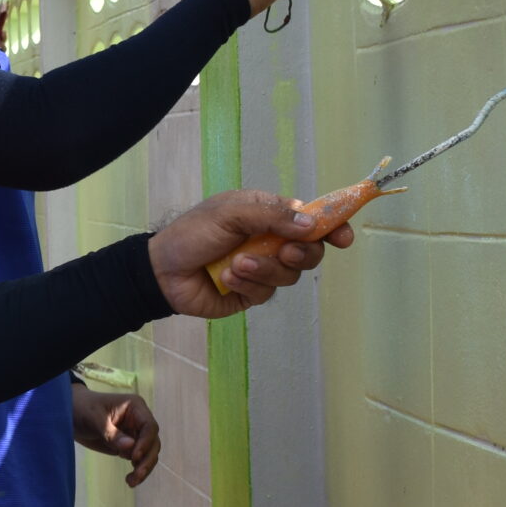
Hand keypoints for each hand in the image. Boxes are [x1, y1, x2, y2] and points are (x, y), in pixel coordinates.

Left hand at [73, 388, 160, 486]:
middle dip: (147, 460)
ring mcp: (135, 434)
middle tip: (137, 475)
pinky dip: (137, 470)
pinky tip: (130, 479)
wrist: (69, 414)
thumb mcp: (94, 419)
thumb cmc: (82, 409)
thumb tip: (130, 447)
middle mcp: (139, 420)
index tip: (134, 457)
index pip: (149, 426)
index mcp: (135, 407)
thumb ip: (111, 434)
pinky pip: (138, 460)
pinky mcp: (128, 446)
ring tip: (131, 482)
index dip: (145, 442)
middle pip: (152, 442)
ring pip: (148, 453)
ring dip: (143, 468)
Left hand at [146, 189, 354, 318]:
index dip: (331, 226)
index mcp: (267, 215)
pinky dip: (249, 284)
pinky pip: (267, 292)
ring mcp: (262, 268)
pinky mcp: (252, 293)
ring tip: (236, 264)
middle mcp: (269, 241)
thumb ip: (272, 216)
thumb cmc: (192, 233)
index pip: (309, 219)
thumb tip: (311, 225)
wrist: (162, 271)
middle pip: (309, 251)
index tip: (343, 237)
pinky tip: (227, 277)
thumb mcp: (231, 213)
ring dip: (264, 270)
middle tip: (285, 253)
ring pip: (289, 275)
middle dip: (301, 254)